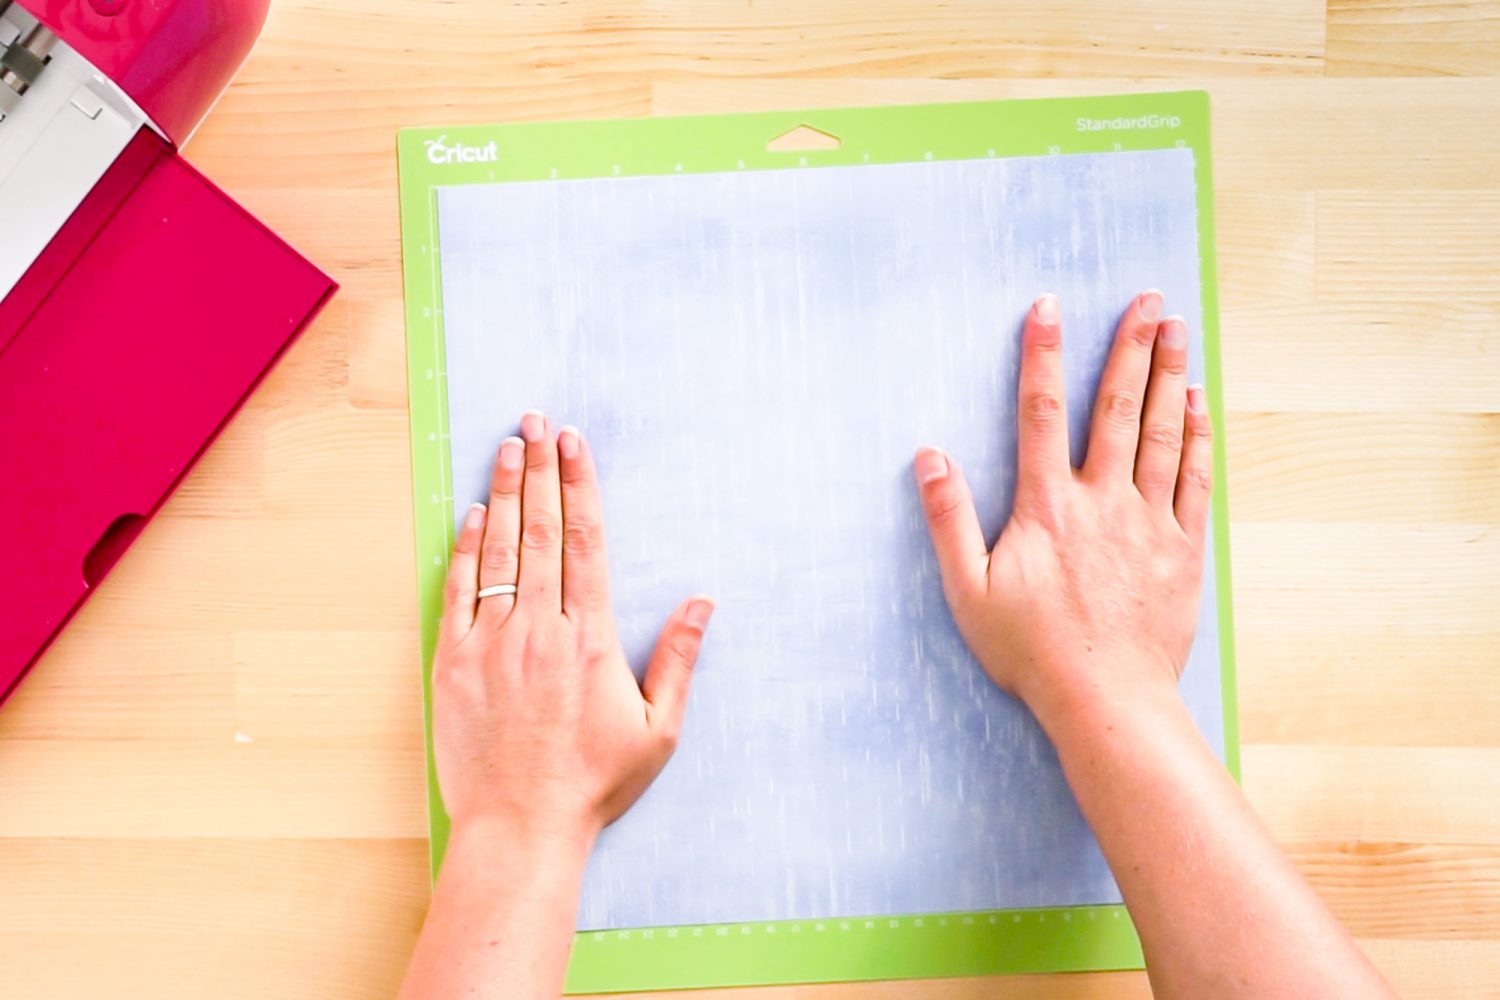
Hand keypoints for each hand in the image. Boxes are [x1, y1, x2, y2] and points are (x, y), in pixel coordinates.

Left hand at [432, 411, 714, 847]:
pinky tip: (474, 514)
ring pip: (499, 551)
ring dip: (504, 493)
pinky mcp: (453, 663)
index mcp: (589, 639)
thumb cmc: (594, 783)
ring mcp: (491, 644)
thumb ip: (678, 660)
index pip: (585, 543)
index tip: (575, 444)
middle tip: (536, 421)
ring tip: (506, 446)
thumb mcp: (657, 729)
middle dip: (540, 470)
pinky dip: (466, 550)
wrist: (520, 826)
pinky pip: (459, 593)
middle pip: (540, 531)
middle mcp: (539, 629)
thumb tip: (702, 601)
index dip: (580, 486)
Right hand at [913, 291, 1212, 716]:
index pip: (1041, 412)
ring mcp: (1148, 523)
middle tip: (1148, 300)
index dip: (1044, 354)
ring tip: (1177, 332)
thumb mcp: (968, 590)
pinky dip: (1195, 438)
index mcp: (1047, 506)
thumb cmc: (1031, 651)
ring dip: (1168, 377)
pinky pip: (1193, 481)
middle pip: (1117, 409)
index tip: (1051, 307)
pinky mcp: (1181, 550)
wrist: (1105, 699)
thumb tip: (930, 458)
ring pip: (1161, 435)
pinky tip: (1196, 406)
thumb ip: (948, 519)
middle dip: (1131, 348)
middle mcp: (1102, 502)